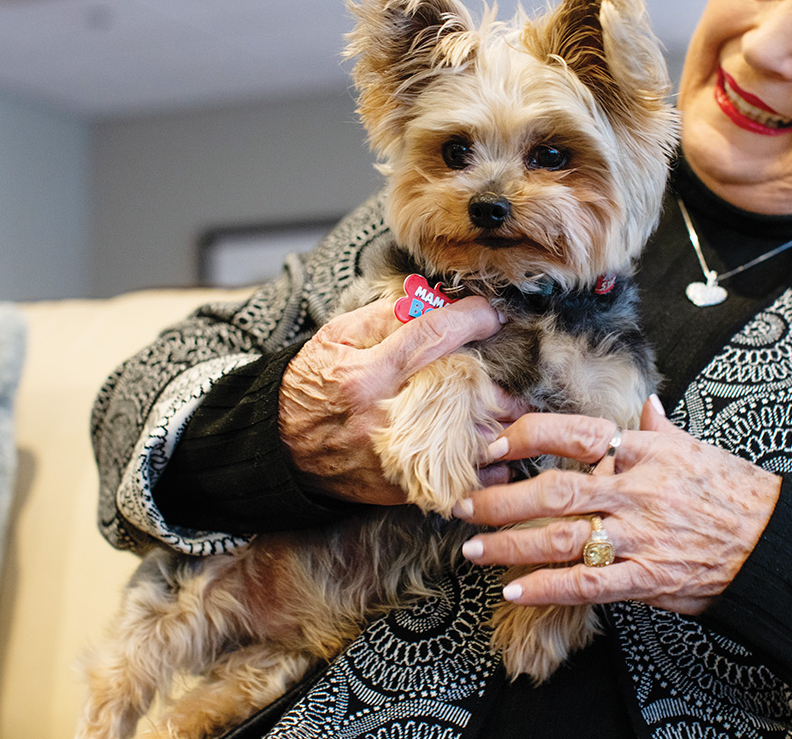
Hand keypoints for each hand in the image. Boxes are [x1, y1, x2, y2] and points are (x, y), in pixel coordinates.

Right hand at [279, 296, 527, 504]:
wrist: (279, 448)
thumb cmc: (309, 386)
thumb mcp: (335, 337)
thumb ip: (385, 317)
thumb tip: (434, 303)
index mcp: (366, 374)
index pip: (433, 335)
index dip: (471, 317)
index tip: (492, 313)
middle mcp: (384, 417)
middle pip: (464, 393)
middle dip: (497, 382)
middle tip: (512, 373)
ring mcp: (395, 457)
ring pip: (469, 442)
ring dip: (499, 426)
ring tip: (511, 412)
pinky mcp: (399, 488)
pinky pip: (457, 480)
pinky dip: (483, 468)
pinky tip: (494, 452)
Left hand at [455, 397, 780, 615]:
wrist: (773, 543)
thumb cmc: (733, 493)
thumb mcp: (695, 449)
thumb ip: (660, 429)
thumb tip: (645, 404)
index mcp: (642, 452)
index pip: (571, 434)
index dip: (526, 438)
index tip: (494, 447)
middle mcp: (634, 490)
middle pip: (552, 490)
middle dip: (500, 499)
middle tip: (462, 505)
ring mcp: (638, 535)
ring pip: (560, 538)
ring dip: (510, 545)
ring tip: (474, 549)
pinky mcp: (646, 577)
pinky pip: (586, 584)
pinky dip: (547, 588)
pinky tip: (515, 591)